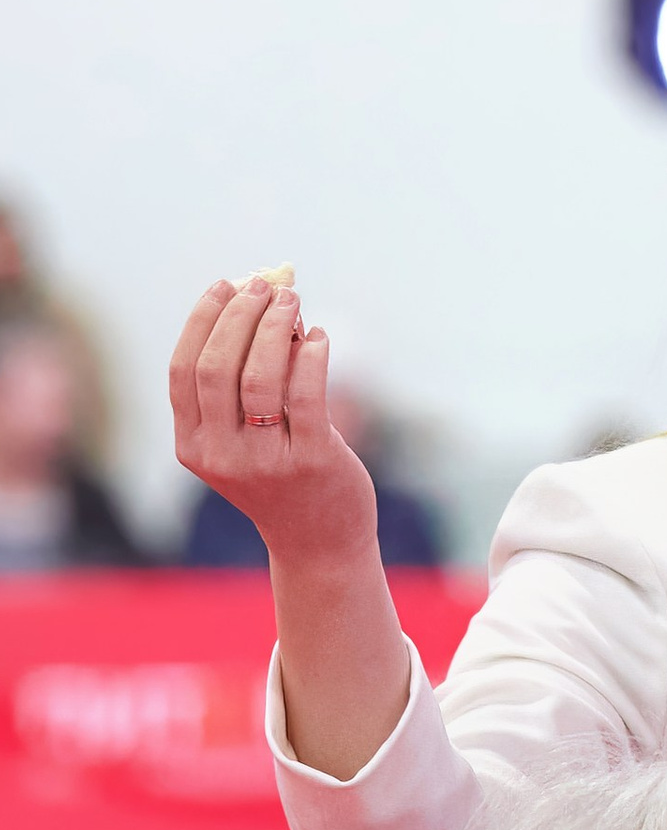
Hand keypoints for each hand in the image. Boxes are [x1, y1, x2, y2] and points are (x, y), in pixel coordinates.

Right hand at [169, 275, 377, 573]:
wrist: (320, 543)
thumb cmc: (284, 479)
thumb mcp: (248, 438)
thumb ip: (244, 383)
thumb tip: (265, 305)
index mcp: (193, 444)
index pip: (183, 369)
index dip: (202, 320)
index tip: (225, 285)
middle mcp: (221, 455)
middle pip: (216, 366)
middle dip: (240, 316)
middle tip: (264, 287)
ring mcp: (264, 461)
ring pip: (259, 377)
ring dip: (276, 328)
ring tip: (293, 303)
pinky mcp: (311, 462)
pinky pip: (307, 396)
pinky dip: (312, 357)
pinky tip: (320, 339)